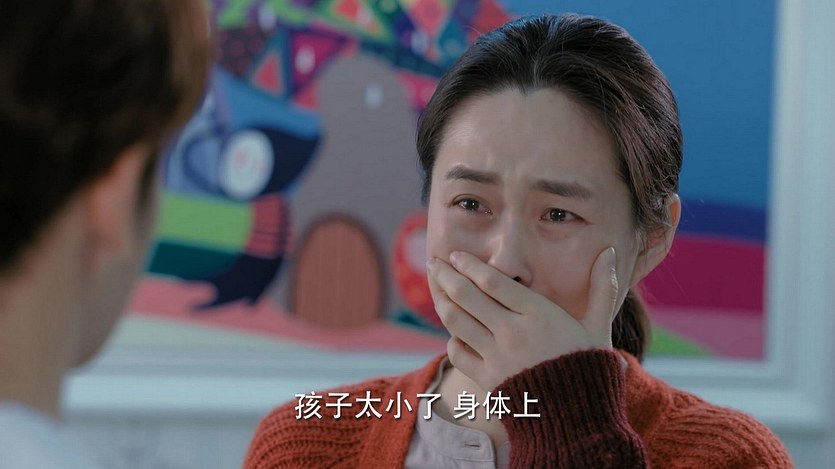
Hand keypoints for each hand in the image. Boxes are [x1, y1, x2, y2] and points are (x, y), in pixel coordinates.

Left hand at [426, 247, 618, 391]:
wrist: (578, 419)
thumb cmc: (588, 366)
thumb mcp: (598, 326)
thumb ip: (603, 288)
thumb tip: (611, 252)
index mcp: (538, 315)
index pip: (494, 282)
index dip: (471, 265)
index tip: (457, 254)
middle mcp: (513, 333)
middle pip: (467, 296)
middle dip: (446, 276)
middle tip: (435, 263)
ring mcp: (497, 357)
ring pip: (457, 322)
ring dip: (442, 302)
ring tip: (437, 289)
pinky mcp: (487, 380)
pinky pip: (457, 354)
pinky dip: (452, 339)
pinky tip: (454, 331)